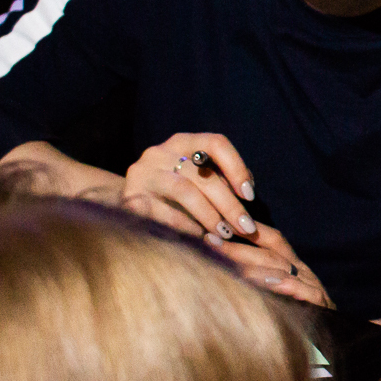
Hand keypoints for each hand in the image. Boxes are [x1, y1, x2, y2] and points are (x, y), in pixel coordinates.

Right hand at [121, 133, 255, 239]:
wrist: (132, 197)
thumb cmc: (176, 188)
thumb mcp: (198, 176)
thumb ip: (221, 179)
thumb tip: (247, 194)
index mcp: (183, 141)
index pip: (215, 143)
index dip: (236, 168)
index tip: (250, 196)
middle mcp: (161, 152)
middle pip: (202, 175)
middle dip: (229, 204)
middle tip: (246, 228)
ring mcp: (143, 174)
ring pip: (184, 191)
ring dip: (209, 216)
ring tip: (224, 235)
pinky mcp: (130, 198)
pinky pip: (163, 213)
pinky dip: (185, 226)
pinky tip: (199, 238)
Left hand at [205, 219, 332, 308]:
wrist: (335, 344)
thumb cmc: (299, 320)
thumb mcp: (277, 297)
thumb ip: (258, 283)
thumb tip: (222, 271)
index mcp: (292, 266)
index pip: (271, 239)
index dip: (249, 228)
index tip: (221, 222)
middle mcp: (302, 271)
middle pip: (269, 251)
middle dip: (238, 244)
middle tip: (209, 240)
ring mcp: (311, 286)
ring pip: (281, 267)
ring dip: (251, 262)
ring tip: (226, 257)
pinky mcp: (319, 303)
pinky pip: (302, 290)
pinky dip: (284, 284)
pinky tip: (266, 282)